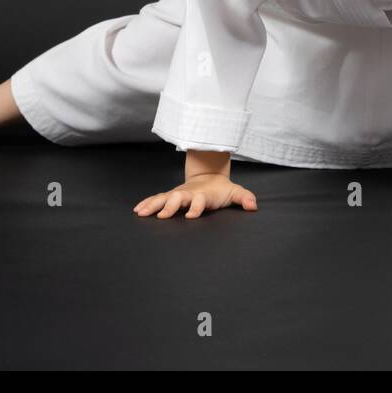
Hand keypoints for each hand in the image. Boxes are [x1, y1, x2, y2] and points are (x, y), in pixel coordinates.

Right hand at [134, 172, 258, 219]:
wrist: (209, 176)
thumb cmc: (222, 189)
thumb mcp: (235, 192)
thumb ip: (245, 198)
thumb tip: (253, 206)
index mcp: (204, 195)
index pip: (200, 200)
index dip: (196, 206)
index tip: (191, 215)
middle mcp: (189, 194)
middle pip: (178, 198)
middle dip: (170, 206)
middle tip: (162, 216)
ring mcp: (179, 194)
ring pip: (164, 198)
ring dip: (153, 205)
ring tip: (142, 213)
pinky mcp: (171, 195)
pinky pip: (157, 199)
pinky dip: (147, 203)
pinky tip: (137, 210)